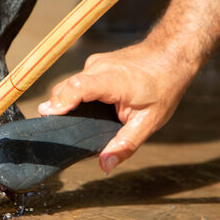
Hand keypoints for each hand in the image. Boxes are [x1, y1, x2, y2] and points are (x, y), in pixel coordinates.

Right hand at [38, 41, 195, 172]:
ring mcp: (94, 63)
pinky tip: (86, 107)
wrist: (170, 54)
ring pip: (68, 83)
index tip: (49, 115)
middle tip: (55, 128)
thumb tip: (105, 165)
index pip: (79, 86)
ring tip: (70, 120)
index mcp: (113, 81)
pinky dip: (75, 95)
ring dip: (65, 102)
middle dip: (57, 107)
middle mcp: (99, 68)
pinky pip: (77, 80)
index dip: (61, 102)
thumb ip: (125, 144)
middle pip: (66, 87)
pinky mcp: (93, 63)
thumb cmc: (163, 87)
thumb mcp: (149, 122)